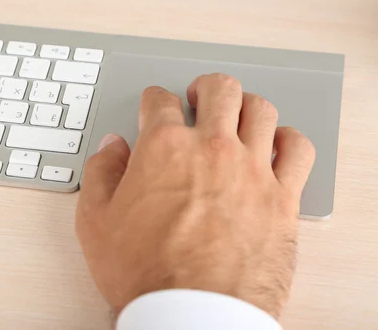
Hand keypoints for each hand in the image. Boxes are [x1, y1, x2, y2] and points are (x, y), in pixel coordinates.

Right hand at [76, 74, 314, 318]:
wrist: (193, 314)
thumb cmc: (145, 273)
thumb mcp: (95, 222)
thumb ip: (101, 173)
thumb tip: (112, 147)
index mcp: (163, 149)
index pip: (160, 101)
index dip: (154, 100)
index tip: (155, 105)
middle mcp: (210, 148)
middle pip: (219, 91)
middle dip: (205, 88)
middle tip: (199, 96)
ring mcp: (251, 170)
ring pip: (261, 110)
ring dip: (247, 105)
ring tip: (238, 114)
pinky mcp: (282, 198)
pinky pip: (298, 150)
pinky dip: (289, 139)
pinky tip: (277, 145)